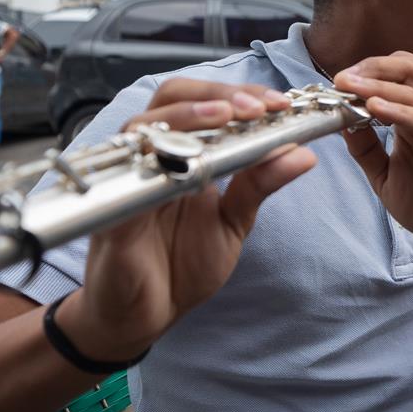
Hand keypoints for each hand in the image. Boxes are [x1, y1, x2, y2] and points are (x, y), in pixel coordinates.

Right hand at [65, 81, 316, 359]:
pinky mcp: (108, 213)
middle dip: (215, 96)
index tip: (278, 104)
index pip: (204, 102)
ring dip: (185, 117)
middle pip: (170, 98)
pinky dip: (153, 168)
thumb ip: (260, 185)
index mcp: (184, 153)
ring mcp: (126, 180)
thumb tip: (304, 153)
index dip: (239, 95)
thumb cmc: (182, 264)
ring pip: (142, 128)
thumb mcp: (232, 222)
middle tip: (255, 109)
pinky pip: (124, 181)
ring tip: (227, 118)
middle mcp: (152, 157)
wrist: (146, 317)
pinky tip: (184, 168)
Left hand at [335, 53, 412, 257]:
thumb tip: (343, 122)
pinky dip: (398, 111)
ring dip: (378, 85)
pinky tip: (374, 109)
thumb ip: (366, 150)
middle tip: (341, 78)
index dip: (365, 74)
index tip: (335, 83)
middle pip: (408, 69)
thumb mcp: (385, 177)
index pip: (395, 78)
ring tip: (349, 87)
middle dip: (371, 67)